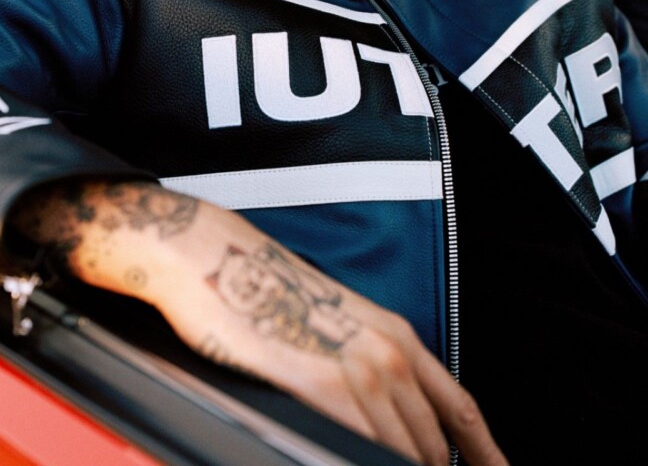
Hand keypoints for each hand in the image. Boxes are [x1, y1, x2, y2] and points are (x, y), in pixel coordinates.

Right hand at [9, 180, 507, 465]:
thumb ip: (359, 363)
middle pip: (435, 440)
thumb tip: (368, 409)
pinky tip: (357, 463)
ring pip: (406, 449)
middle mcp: (388, 351)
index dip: (485, 449)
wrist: (214, 254)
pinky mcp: (320, 385)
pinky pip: (364, 446)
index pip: (459, 407)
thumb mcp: (329, 320)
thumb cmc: (258, 283)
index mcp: (393, 332)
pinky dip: (368, 461)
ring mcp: (357, 369)